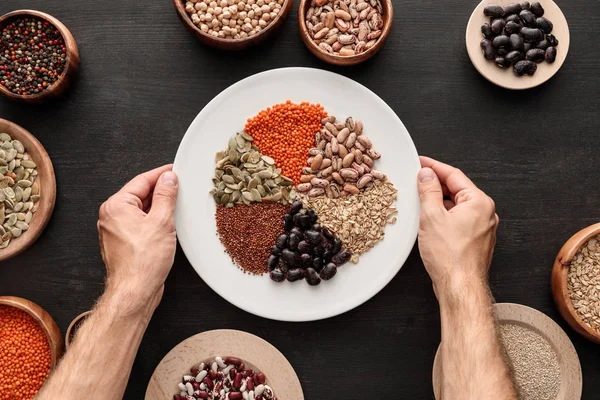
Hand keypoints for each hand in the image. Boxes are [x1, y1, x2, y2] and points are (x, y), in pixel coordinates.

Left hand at [98, 165, 178, 311]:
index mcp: (116, 206)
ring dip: (158, 207)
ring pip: (140, 210)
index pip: (141, 181)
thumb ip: (165, 196)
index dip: (161, 174)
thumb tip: (168, 179)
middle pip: (140, 194)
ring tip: (176, 206)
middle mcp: (111, 216)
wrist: (135, 291)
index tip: (174, 170)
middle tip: (179, 187)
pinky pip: (139, 223)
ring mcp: (115, 230)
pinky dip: (153, 220)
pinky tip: (167, 224)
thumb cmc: (143, 262)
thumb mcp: (162, 221)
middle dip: (160, 191)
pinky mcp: (123, 242)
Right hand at [417, 156, 497, 294]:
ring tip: (420, 199)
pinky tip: (430, 219)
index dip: (434, 167)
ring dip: (439, 200)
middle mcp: (485, 214)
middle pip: (457, 190)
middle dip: (436, 184)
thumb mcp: (432, 216)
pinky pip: (459, 220)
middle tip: (417, 179)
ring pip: (457, 206)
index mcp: (479, 202)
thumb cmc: (451, 257)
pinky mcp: (475, 241)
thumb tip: (427, 175)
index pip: (454, 175)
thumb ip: (428, 191)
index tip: (421, 162)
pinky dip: (444, 215)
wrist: (459, 287)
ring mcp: (482, 228)